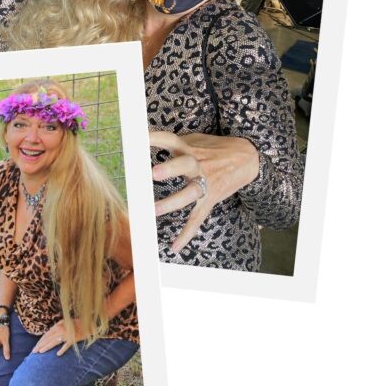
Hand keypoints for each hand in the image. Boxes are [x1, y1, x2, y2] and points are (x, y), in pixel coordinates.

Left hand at [33, 319, 83, 355]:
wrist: (89, 323)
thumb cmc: (77, 323)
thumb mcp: (65, 322)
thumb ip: (57, 326)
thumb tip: (50, 332)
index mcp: (58, 325)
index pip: (46, 334)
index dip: (40, 341)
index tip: (35, 347)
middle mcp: (60, 329)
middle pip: (48, 338)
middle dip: (40, 345)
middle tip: (34, 351)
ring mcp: (67, 334)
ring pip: (54, 341)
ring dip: (46, 347)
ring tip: (40, 352)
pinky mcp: (74, 338)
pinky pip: (67, 345)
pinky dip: (62, 349)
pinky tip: (58, 354)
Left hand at [150, 130, 260, 252]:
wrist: (249, 158)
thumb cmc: (215, 148)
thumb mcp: (196, 139)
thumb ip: (173, 142)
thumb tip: (144, 139)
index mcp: (190, 148)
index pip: (170, 140)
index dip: (154, 138)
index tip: (137, 138)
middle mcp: (198, 165)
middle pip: (184, 165)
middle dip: (170, 169)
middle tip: (153, 173)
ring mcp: (205, 184)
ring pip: (189, 193)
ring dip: (171, 202)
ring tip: (152, 211)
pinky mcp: (210, 199)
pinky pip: (198, 218)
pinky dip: (187, 233)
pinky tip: (174, 246)